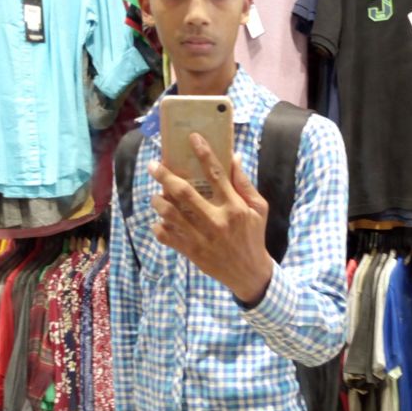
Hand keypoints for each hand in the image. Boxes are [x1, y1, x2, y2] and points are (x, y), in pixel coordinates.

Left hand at [149, 133, 272, 303]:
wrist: (249, 273)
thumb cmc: (253, 235)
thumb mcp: (258, 209)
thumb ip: (244, 183)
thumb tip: (234, 157)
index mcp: (234, 206)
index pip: (216, 174)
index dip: (203, 153)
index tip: (192, 138)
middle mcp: (216, 220)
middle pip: (184, 192)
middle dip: (165, 176)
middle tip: (153, 165)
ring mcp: (201, 237)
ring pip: (171, 214)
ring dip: (158, 201)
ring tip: (156, 196)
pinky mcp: (192, 252)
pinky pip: (168, 237)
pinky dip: (159, 228)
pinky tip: (159, 222)